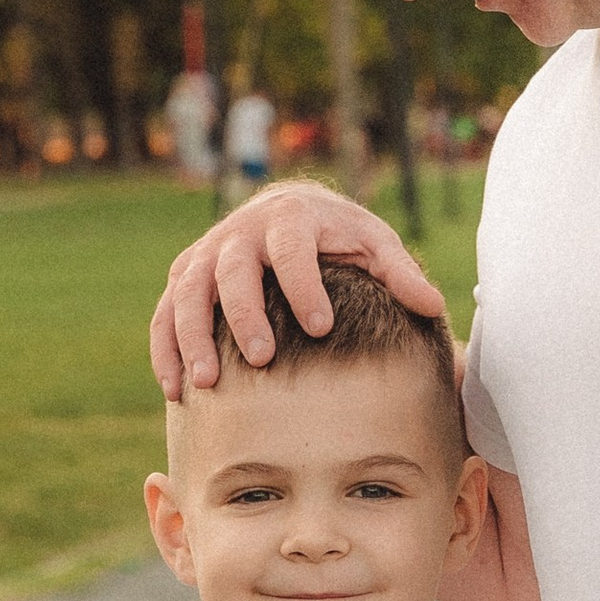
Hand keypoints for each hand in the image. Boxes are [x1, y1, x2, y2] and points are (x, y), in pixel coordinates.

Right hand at [149, 180, 446, 396]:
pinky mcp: (185, 278)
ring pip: (187, 293)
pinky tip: (177, 389)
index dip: (303, 286)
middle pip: (232, 271)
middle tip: (262, 359)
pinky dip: (167, 349)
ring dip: (192, 337)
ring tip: (207, 383)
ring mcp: (206, 255)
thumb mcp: (374, 245)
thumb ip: (401, 274)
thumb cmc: (340, 237)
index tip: (321, 327)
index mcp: (290, 218)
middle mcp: (240, 233)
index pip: (292, 250)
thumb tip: (433, 304)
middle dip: (244, 315)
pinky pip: (166, 313)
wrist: (290, 211)